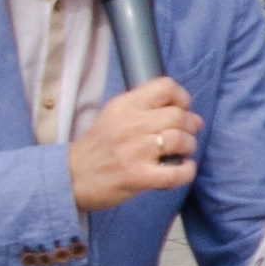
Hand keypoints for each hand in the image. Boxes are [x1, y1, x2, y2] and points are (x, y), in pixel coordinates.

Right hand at [70, 78, 201, 212]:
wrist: (70, 178)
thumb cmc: (98, 149)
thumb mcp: (114, 117)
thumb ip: (148, 112)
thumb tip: (194, 117)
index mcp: (124, 106)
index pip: (166, 87)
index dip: (182, 99)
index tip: (182, 111)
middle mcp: (129, 125)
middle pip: (178, 116)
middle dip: (190, 126)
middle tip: (186, 136)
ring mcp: (134, 151)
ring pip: (180, 140)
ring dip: (189, 147)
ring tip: (182, 153)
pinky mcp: (137, 177)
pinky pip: (176, 173)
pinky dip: (187, 171)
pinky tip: (183, 169)